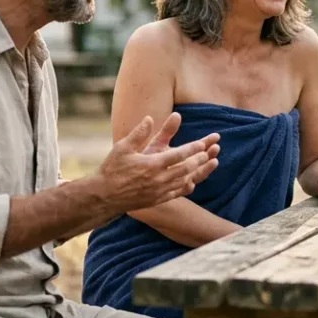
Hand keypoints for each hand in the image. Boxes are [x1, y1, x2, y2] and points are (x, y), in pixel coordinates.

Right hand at [98, 113, 220, 211]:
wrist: (104, 196)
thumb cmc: (112, 169)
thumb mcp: (123, 147)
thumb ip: (138, 133)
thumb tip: (150, 118)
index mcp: (152, 164)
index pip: (178, 155)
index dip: (193, 148)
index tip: (204, 142)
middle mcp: (158, 179)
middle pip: (187, 168)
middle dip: (201, 159)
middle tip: (213, 150)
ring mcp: (159, 191)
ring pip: (186, 180)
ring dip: (201, 171)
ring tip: (212, 163)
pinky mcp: (157, 200)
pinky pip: (178, 193)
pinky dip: (188, 186)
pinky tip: (194, 181)